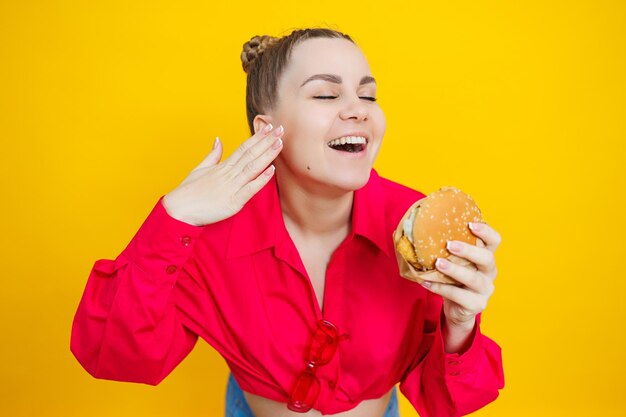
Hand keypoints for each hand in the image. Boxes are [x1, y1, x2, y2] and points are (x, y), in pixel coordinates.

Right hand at [162, 124, 283, 225]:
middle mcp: (228, 174)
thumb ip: (212, 155)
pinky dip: (260, 179)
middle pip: (250, 154)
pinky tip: (271, 170)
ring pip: (252, 167)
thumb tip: (219, 140)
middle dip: (266, 141)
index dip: (257, 138)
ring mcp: (231, 187)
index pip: (243, 148)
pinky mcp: (232, 201)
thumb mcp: (199, 169)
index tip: (268, 128)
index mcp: (222, 167)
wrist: (177, 210)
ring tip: (279, 143)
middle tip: (280, 129)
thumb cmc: (187, 192)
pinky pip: (249, 189)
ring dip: (267, 155)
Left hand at [421, 222, 501, 327]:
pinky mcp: (477, 304)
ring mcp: (485, 289)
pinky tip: (425, 281)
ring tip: (438, 264)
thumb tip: (421, 229)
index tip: (470, 224)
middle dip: (468, 250)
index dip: (486, 232)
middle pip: (487, 258)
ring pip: (473, 278)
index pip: (494, 241)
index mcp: (486, 257)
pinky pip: (458, 295)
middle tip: (449, 245)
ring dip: (454, 270)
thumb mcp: (455, 262)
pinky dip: (440, 288)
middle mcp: (490, 272)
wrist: (457, 309)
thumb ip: (449, 249)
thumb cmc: (454, 279)